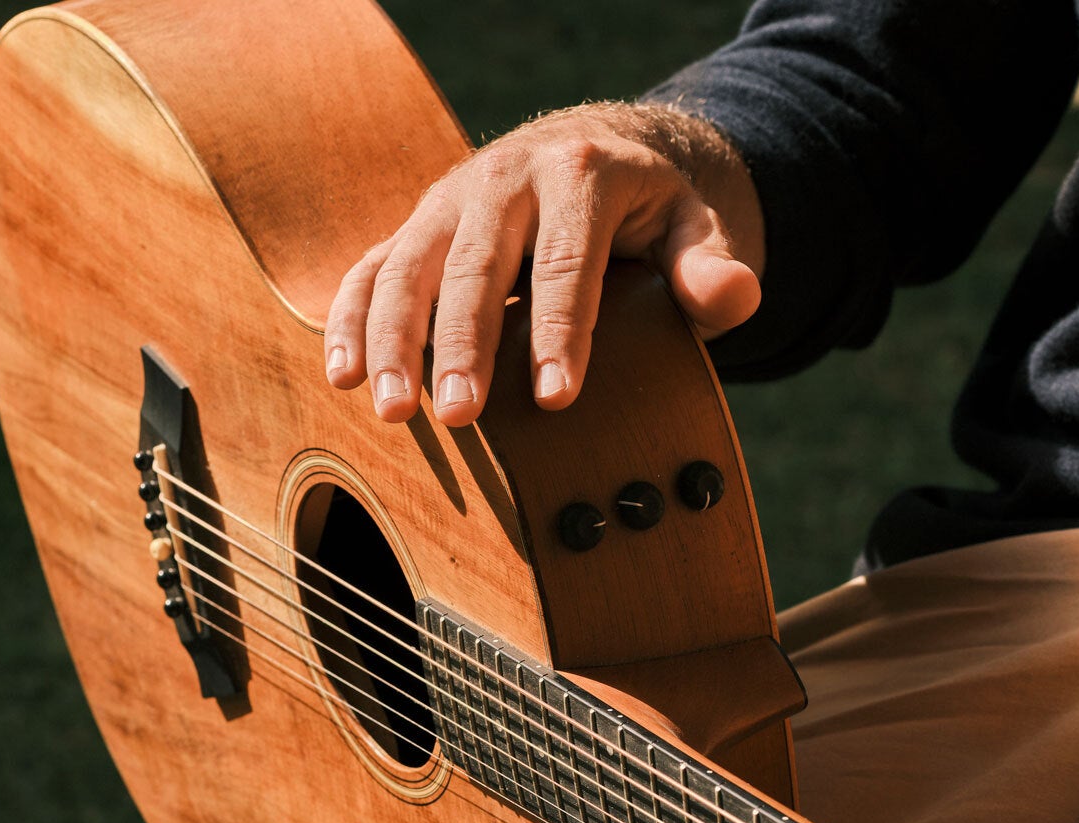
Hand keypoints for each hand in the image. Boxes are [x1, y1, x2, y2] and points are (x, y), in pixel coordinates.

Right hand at [323, 103, 763, 426]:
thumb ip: (714, 265)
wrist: (608, 149)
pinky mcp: (423, 225)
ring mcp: (454, 200)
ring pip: (410, 266)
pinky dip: (353, 318)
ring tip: (394, 412)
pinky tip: (343, 374)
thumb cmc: (658, 208)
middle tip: (459, 417)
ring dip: (394, 341)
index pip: (565, 262)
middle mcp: (504, 177)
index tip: (558, 400)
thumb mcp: (702, 226)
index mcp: (578, 176)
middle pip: (474, 266)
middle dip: (462, 346)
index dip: (560, 333)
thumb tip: (735, 296)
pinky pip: (375, 267)